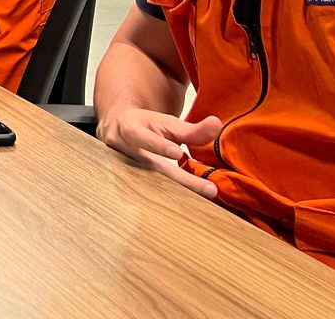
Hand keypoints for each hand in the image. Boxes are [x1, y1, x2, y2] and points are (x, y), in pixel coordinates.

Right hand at [98, 107, 221, 198]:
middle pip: (151, 167)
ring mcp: (124, 170)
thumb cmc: (146, 126)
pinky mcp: (130, 185)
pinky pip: (153, 196)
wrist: (117, 131)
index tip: (177, 153)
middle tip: (210, 190)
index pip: (142, 137)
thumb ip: (191, 129)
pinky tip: (191, 210)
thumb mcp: (165, 123)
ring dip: (178, 195)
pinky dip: (171, 203)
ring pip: (152, 185)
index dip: (159, 146)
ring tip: (205, 202)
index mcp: (129, 128)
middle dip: (181, 180)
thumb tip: (217, 124)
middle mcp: (123, 151)